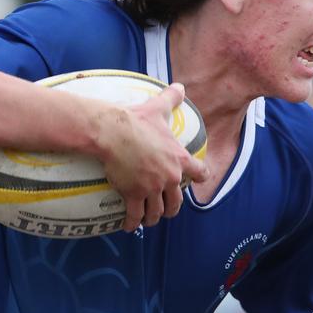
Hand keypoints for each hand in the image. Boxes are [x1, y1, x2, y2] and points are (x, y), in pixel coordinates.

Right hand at [99, 83, 208, 231]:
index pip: (200, 172)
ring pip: (158, 212)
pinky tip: (129, 227)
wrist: (113, 132)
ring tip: (148, 219)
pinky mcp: (135, 195)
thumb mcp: (158, 108)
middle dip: (172, 208)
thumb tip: (180, 86)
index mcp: (179, 158)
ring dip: (153, 218)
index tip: (198, 181)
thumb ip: (171, 99)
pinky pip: (136, 216)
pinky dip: (133, 223)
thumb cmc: (136, 120)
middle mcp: (170, 177)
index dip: (200, 177)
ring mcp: (152, 188)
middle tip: (166, 208)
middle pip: (177, 201)